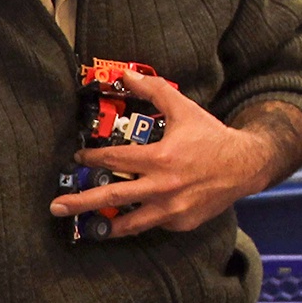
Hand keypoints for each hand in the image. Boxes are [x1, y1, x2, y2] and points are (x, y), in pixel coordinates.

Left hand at [49, 72, 283, 236]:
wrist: (246, 165)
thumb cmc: (211, 137)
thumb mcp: (183, 109)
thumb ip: (152, 91)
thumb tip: (125, 73)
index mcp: (160, 158)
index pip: (114, 160)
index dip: (91, 160)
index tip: (77, 159)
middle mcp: (163, 186)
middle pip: (112, 196)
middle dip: (80, 202)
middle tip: (55, 207)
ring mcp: (172, 209)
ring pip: (130, 223)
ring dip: (104, 225)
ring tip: (83, 228)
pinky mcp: (181, 223)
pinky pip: (153, 224)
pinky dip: (138, 222)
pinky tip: (123, 221)